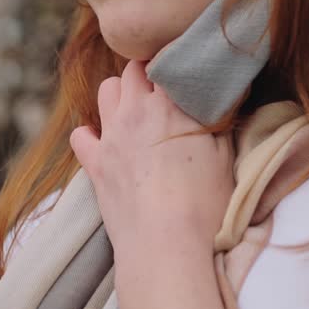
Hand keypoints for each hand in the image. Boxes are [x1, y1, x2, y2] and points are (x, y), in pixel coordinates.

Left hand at [69, 60, 232, 253]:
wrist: (166, 246)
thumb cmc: (205, 204)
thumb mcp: (226, 156)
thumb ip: (221, 120)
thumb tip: (227, 96)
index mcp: (170, 104)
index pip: (167, 62)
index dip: (177, 66)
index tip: (188, 75)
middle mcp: (135, 111)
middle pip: (133, 70)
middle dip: (148, 74)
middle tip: (165, 94)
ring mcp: (111, 136)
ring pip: (106, 90)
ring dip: (120, 95)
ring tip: (138, 113)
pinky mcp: (94, 164)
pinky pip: (81, 135)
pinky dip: (90, 134)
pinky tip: (106, 143)